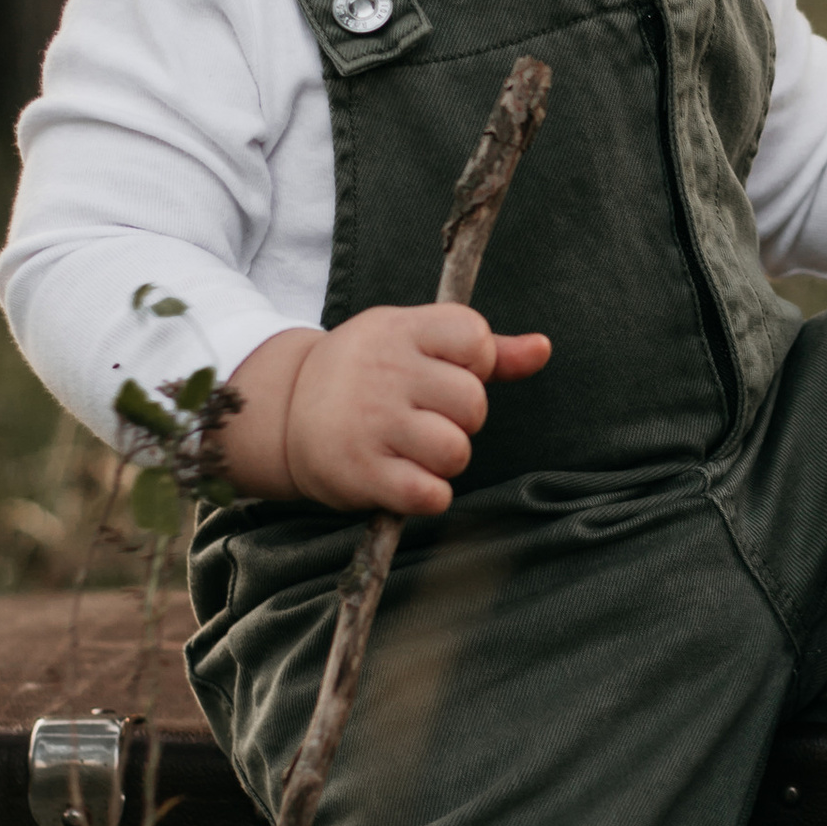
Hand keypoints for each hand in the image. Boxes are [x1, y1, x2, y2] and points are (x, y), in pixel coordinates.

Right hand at [214, 306, 550, 512]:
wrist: (282, 413)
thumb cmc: (368, 374)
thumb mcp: (414, 342)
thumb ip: (484, 349)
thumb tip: (544, 348)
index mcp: (400, 330)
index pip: (475, 338)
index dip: (476, 362)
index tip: (447, 371)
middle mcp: (385, 373)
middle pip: (473, 402)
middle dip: (464, 418)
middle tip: (430, 417)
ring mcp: (371, 423)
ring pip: (456, 451)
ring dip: (448, 460)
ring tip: (419, 450)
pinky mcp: (362, 473)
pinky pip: (431, 494)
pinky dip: (431, 495)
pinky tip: (409, 480)